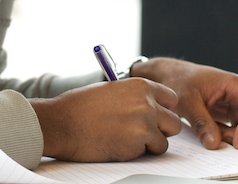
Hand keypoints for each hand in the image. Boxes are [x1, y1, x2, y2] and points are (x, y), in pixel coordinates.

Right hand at [29, 78, 181, 161]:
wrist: (63, 122)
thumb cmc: (80, 106)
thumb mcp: (110, 91)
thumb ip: (132, 96)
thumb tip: (149, 106)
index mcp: (139, 85)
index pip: (170, 98)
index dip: (163, 108)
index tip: (156, 114)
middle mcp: (146, 103)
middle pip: (174, 122)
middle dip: (161, 129)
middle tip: (142, 131)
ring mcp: (144, 124)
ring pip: (164, 141)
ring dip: (149, 143)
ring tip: (126, 138)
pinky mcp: (138, 144)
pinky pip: (150, 153)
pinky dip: (138, 152)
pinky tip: (119, 143)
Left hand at [132, 57, 237, 150]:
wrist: (165, 76)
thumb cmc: (176, 79)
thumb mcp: (187, 101)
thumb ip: (201, 122)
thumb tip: (213, 144)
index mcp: (232, 85)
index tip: (237, 142)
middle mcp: (237, 95)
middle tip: (227, 145)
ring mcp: (232, 105)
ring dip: (232, 137)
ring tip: (212, 138)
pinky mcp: (225, 114)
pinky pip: (232, 130)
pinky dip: (224, 137)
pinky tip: (210, 137)